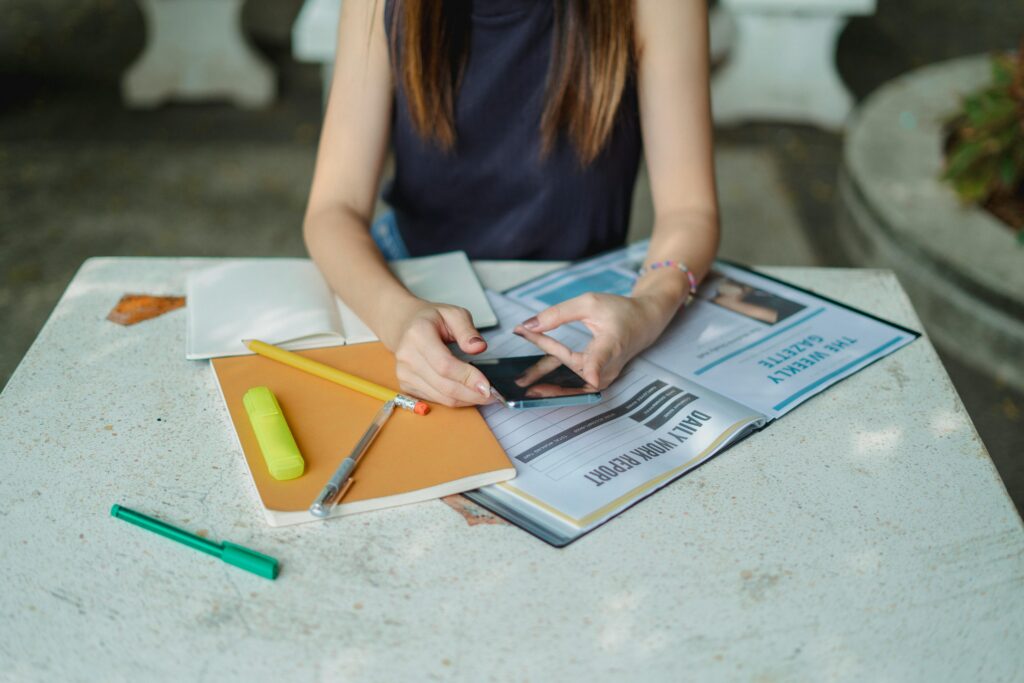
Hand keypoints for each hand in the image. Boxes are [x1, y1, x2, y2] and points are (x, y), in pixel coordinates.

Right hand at [381, 299, 492, 407]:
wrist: (405, 325)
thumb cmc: (432, 320)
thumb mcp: (454, 314)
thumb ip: (467, 330)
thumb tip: (478, 347)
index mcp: (418, 335)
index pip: (445, 364)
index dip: (467, 378)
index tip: (488, 385)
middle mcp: (407, 356)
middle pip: (444, 385)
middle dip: (471, 393)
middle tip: (492, 395)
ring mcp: (404, 374)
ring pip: (441, 397)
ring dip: (465, 400)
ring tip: (483, 396)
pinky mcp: (406, 386)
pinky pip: (435, 400)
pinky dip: (454, 400)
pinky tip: (467, 394)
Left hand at [513, 292, 676, 388]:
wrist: (643, 323)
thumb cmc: (618, 311)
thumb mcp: (588, 303)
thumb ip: (557, 314)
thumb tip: (527, 325)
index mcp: (612, 342)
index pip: (603, 357)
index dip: (596, 367)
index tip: (593, 377)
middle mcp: (610, 364)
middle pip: (573, 371)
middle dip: (545, 373)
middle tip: (520, 380)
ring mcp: (605, 375)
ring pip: (571, 380)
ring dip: (546, 381)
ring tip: (522, 384)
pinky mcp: (599, 379)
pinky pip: (573, 380)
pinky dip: (553, 378)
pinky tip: (534, 380)